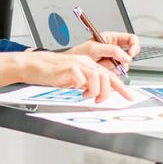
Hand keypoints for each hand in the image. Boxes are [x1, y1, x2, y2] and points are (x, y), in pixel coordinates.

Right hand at [0, 51, 133, 102]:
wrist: (33, 65)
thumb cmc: (50, 72)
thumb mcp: (72, 78)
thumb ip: (85, 83)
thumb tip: (96, 93)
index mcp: (88, 64)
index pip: (110, 75)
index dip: (121, 87)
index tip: (130, 97)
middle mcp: (85, 62)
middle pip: (107, 76)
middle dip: (109, 92)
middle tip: (101, 101)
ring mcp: (77, 64)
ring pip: (98, 77)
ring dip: (96, 91)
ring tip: (88, 96)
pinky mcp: (68, 68)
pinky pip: (82, 79)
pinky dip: (82, 87)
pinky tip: (76, 89)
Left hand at [66, 32, 138, 72]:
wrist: (71, 67)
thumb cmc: (78, 53)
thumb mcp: (94, 48)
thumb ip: (112, 50)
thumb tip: (127, 57)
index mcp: (111, 39)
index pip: (131, 39)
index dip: (134, 46)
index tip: (131, 54)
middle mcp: (114, 49)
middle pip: (128, 56)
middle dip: (119, 61)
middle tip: (108, 61)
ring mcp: (112, 61)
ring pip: (123, 67)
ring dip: (111, 68)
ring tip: (99, 65)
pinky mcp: (110, 70)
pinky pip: (116, 74)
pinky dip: (109, 74)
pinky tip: (100, 70)